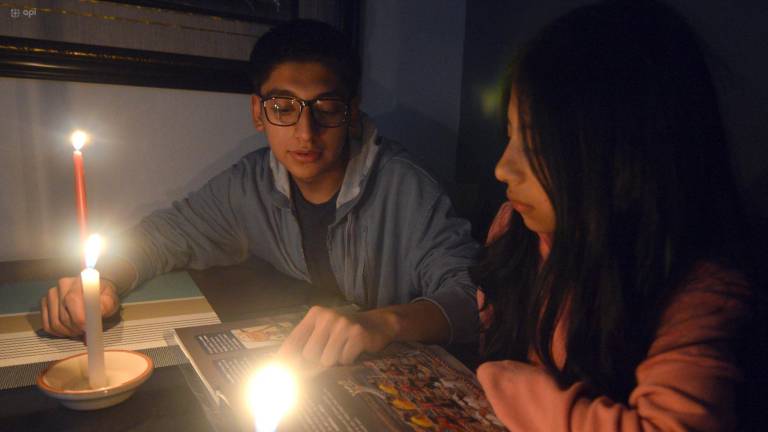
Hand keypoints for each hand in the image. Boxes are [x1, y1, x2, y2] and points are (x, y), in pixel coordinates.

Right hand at [40, 276, 119, 337]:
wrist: (96, 291)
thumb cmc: (103, 296)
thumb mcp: (110, 301)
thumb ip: (104, 308)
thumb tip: (92, 322)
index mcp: (79, 281)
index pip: (72, 301)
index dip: (79, 320)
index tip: (88, 329)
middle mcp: (62, 285)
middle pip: (64, 316)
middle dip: (76, 329)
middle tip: (86, 331)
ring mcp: (51, 294)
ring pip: (55, 323)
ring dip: (67, 332)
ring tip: (79, 330)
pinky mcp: (45, 303)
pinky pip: (47, 325)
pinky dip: (58, 332)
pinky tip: (68, 330)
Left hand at [278, 306, 397, 366]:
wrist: (377, 324)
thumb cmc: (344, 331)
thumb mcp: (323, 330)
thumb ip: (305, 343)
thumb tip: (284, 366)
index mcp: (314, 314)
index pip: (293, 340)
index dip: (284, 359)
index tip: (276, 374)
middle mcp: (327, 316)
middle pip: (309, 354)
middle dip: (318, 359)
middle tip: (329, 352)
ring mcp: (343, 324)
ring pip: (326, 360)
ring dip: (334, 360)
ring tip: (342, 349)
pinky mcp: (357, 334)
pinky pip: (344, 360)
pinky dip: (348, 360)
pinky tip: (353, 349)